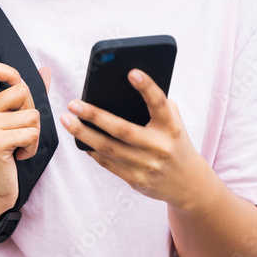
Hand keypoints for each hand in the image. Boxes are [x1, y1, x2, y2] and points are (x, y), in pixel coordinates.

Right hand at [0, 61, 50, 208]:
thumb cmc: (8, 151)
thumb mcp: (16, 119)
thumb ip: (31, 94)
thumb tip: (46, 70)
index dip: (8, 71)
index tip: (14, 87)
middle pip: (23, 90)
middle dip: (31, 111)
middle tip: (19, 130)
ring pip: (33, 115)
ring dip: (34, 134)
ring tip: (19, 145)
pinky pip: (32, 134)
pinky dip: (32, 147)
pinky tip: (18, 155)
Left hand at [60, 69, 212, 208]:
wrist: (189, 184)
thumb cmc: (174, 142)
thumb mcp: (174, 122)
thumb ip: (155, 106)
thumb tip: (120, 88)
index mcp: (172, 127)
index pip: (159, 103)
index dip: (147, 87)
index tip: (131, 72)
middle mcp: (160, 146)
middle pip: (122, 129)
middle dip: (94, 115)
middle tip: (73, 104)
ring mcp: (148, 166)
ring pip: (109, 148)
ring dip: (84, 133)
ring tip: (67, 120)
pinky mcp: (137, 181)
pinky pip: (108, 164)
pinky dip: (92, 150)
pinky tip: (79, 139)